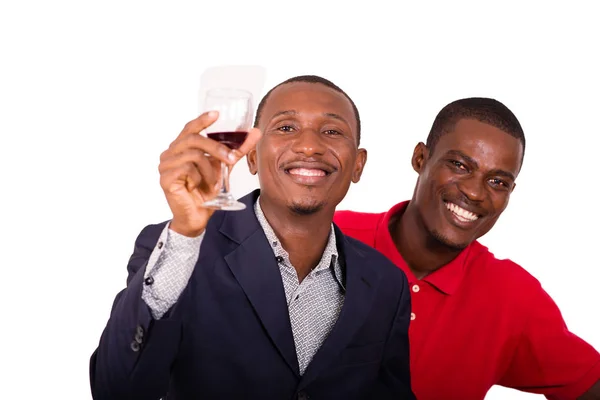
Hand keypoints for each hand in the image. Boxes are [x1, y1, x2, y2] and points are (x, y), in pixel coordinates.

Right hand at [158, 111, 261, 236]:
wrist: (196, 218)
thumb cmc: (206, 192)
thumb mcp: (224, 168)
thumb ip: (236, 150)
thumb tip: (254, 132)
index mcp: (181, 148)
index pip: (190, 128)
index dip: (202, 119)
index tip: (217, 114)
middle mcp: (170, 153)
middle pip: (193, 139)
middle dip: (216, 147)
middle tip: (232, 159)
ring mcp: (165, 165)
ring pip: (193, 154)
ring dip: (209, 169)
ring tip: (214, 182)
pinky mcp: (165, 178)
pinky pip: (187, 169)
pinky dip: (199, 178)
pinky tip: (198, 187)